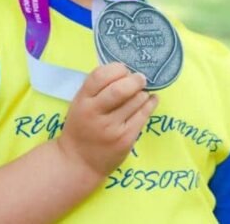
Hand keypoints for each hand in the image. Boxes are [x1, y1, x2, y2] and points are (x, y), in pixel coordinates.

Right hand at [56, 63, 157, 178]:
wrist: (78, 162)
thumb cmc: (81, 128)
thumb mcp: (80, 104)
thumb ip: (96, 88)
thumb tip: (125, 70)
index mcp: (82, 101)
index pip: (99, 76)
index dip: (116, 68)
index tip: (124, 70)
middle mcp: (95, 113)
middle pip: (119, 89)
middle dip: (135, 80)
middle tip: (140, 78)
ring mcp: (111, 127)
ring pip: (135, 101)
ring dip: (143, 92)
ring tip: (142, 92)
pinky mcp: (125, 139)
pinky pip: (143, 116)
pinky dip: (150, 104)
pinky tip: (150, 100)